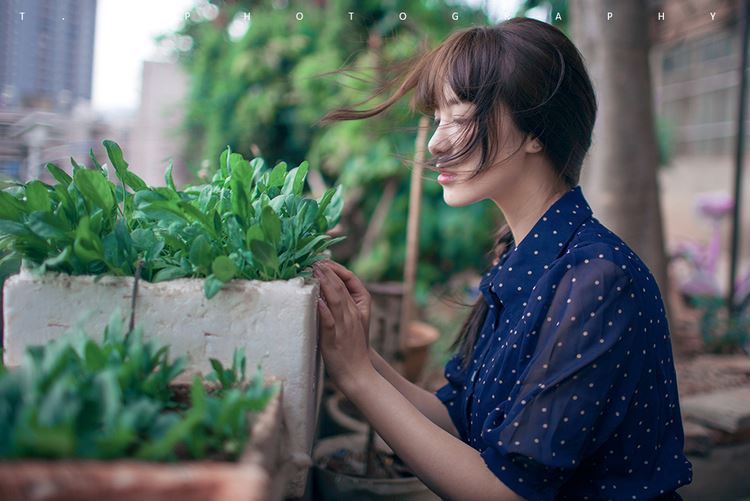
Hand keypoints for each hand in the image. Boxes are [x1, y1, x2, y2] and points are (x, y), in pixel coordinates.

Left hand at [313, 261, 373, 388]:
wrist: (359, 373)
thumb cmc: (352, 350)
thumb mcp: (350, 325)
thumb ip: (340, 310)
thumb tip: (323, 296)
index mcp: (356, 311)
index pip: (348, 284)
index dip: (336, 271)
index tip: (323, 261)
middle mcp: (351, 315)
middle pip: (341, 288)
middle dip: (328, 273)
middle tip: (316, 260)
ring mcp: (343, 327)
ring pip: (336, 301)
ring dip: (326, 285)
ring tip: (316, 271)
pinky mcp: (334, 339)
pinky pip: (329, 322)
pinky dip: (324, 311)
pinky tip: (317, 301)